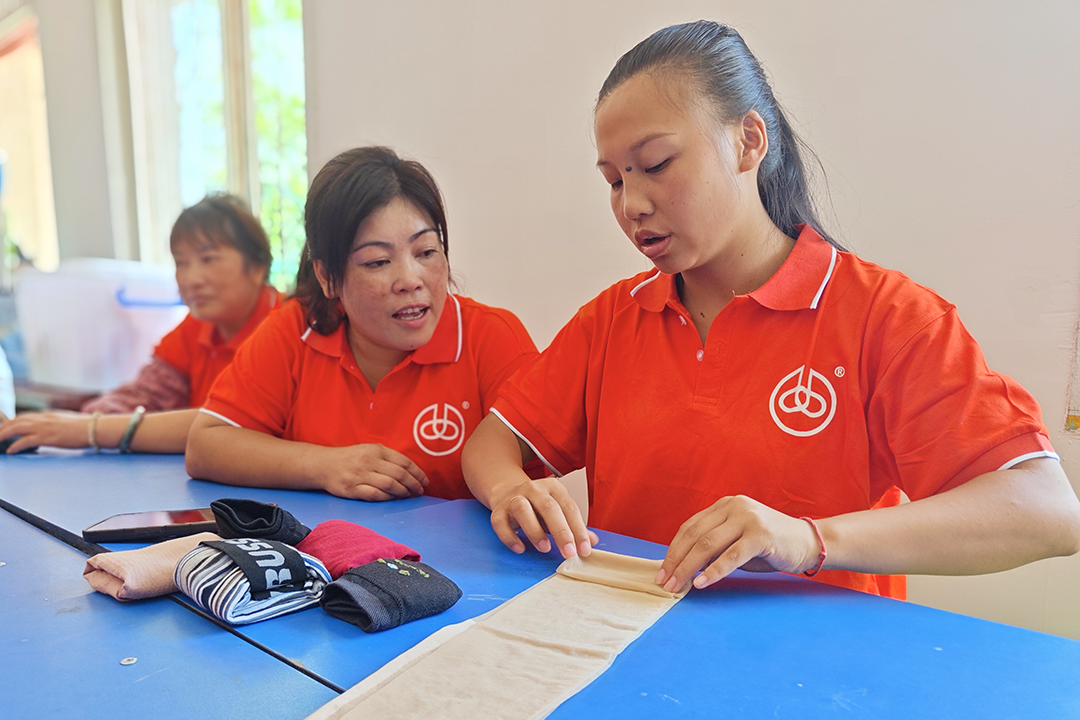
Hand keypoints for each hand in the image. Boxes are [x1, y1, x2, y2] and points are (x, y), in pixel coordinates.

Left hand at [0, 411, 88, 452]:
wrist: (96, 428)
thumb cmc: (87, 427)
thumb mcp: (68, 421)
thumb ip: (57, 423)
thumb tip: (53, 430)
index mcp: (49, 415)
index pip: (24, 416)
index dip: (11, 422)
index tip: (4, 428)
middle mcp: (44, 418)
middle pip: (16, 421)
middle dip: (3, 428)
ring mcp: (45, 427)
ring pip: (17, 428)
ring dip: (3, 434)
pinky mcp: (48, 437)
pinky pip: (26, 441)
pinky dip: (16, 445)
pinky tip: (10, 451)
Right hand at [318, 443, 428, 500]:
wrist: (324, 464)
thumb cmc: (351, 458)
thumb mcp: (370, 450)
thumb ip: (388, 458)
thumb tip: (410, 472)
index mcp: (377, 450)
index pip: (404, 461)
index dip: (418, 473)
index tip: (425, 481)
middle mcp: (369, 461)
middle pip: (400, 474)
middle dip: (414, 484)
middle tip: (420, 491)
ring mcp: (360, 475)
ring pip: (390, 485)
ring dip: (403, 492)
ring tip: (408, 495)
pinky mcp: (352, 488)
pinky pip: (375, 495)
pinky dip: (387, 498)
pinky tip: (393, 499)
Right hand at [489, 477, 597, 557]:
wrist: (507, 492)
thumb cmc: (537, 507)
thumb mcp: (558, 511)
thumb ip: (574, 526)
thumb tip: (592, 541)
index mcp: (553, 487)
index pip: (569, 507)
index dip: (578, 529)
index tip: (584, 549)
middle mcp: (533, 489)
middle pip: (548, 507)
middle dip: (561, 531)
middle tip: (569, 553)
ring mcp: (513, 498)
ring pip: (523, 510)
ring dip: (535, 530)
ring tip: (545, 548)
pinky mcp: (497, 510)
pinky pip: (500, 523)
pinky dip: (509, 537)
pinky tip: (520, 548)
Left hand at [655, 495, 823, 591]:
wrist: (809, 542)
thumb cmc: (770, 545)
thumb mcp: (737, 541)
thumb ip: (714, 547)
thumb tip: (685, 566)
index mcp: (725, 505)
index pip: (690, 527)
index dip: (674, 550)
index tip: (663, 570)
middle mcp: (734, 506)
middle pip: (695, 536)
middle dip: (676, 561)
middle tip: (664, 582)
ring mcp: (748, 518)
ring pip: (708, 545)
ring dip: (688, 568)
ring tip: (677, 586)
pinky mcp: (760, 534)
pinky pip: (730, 556)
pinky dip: (713, 571)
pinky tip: (701, 583)